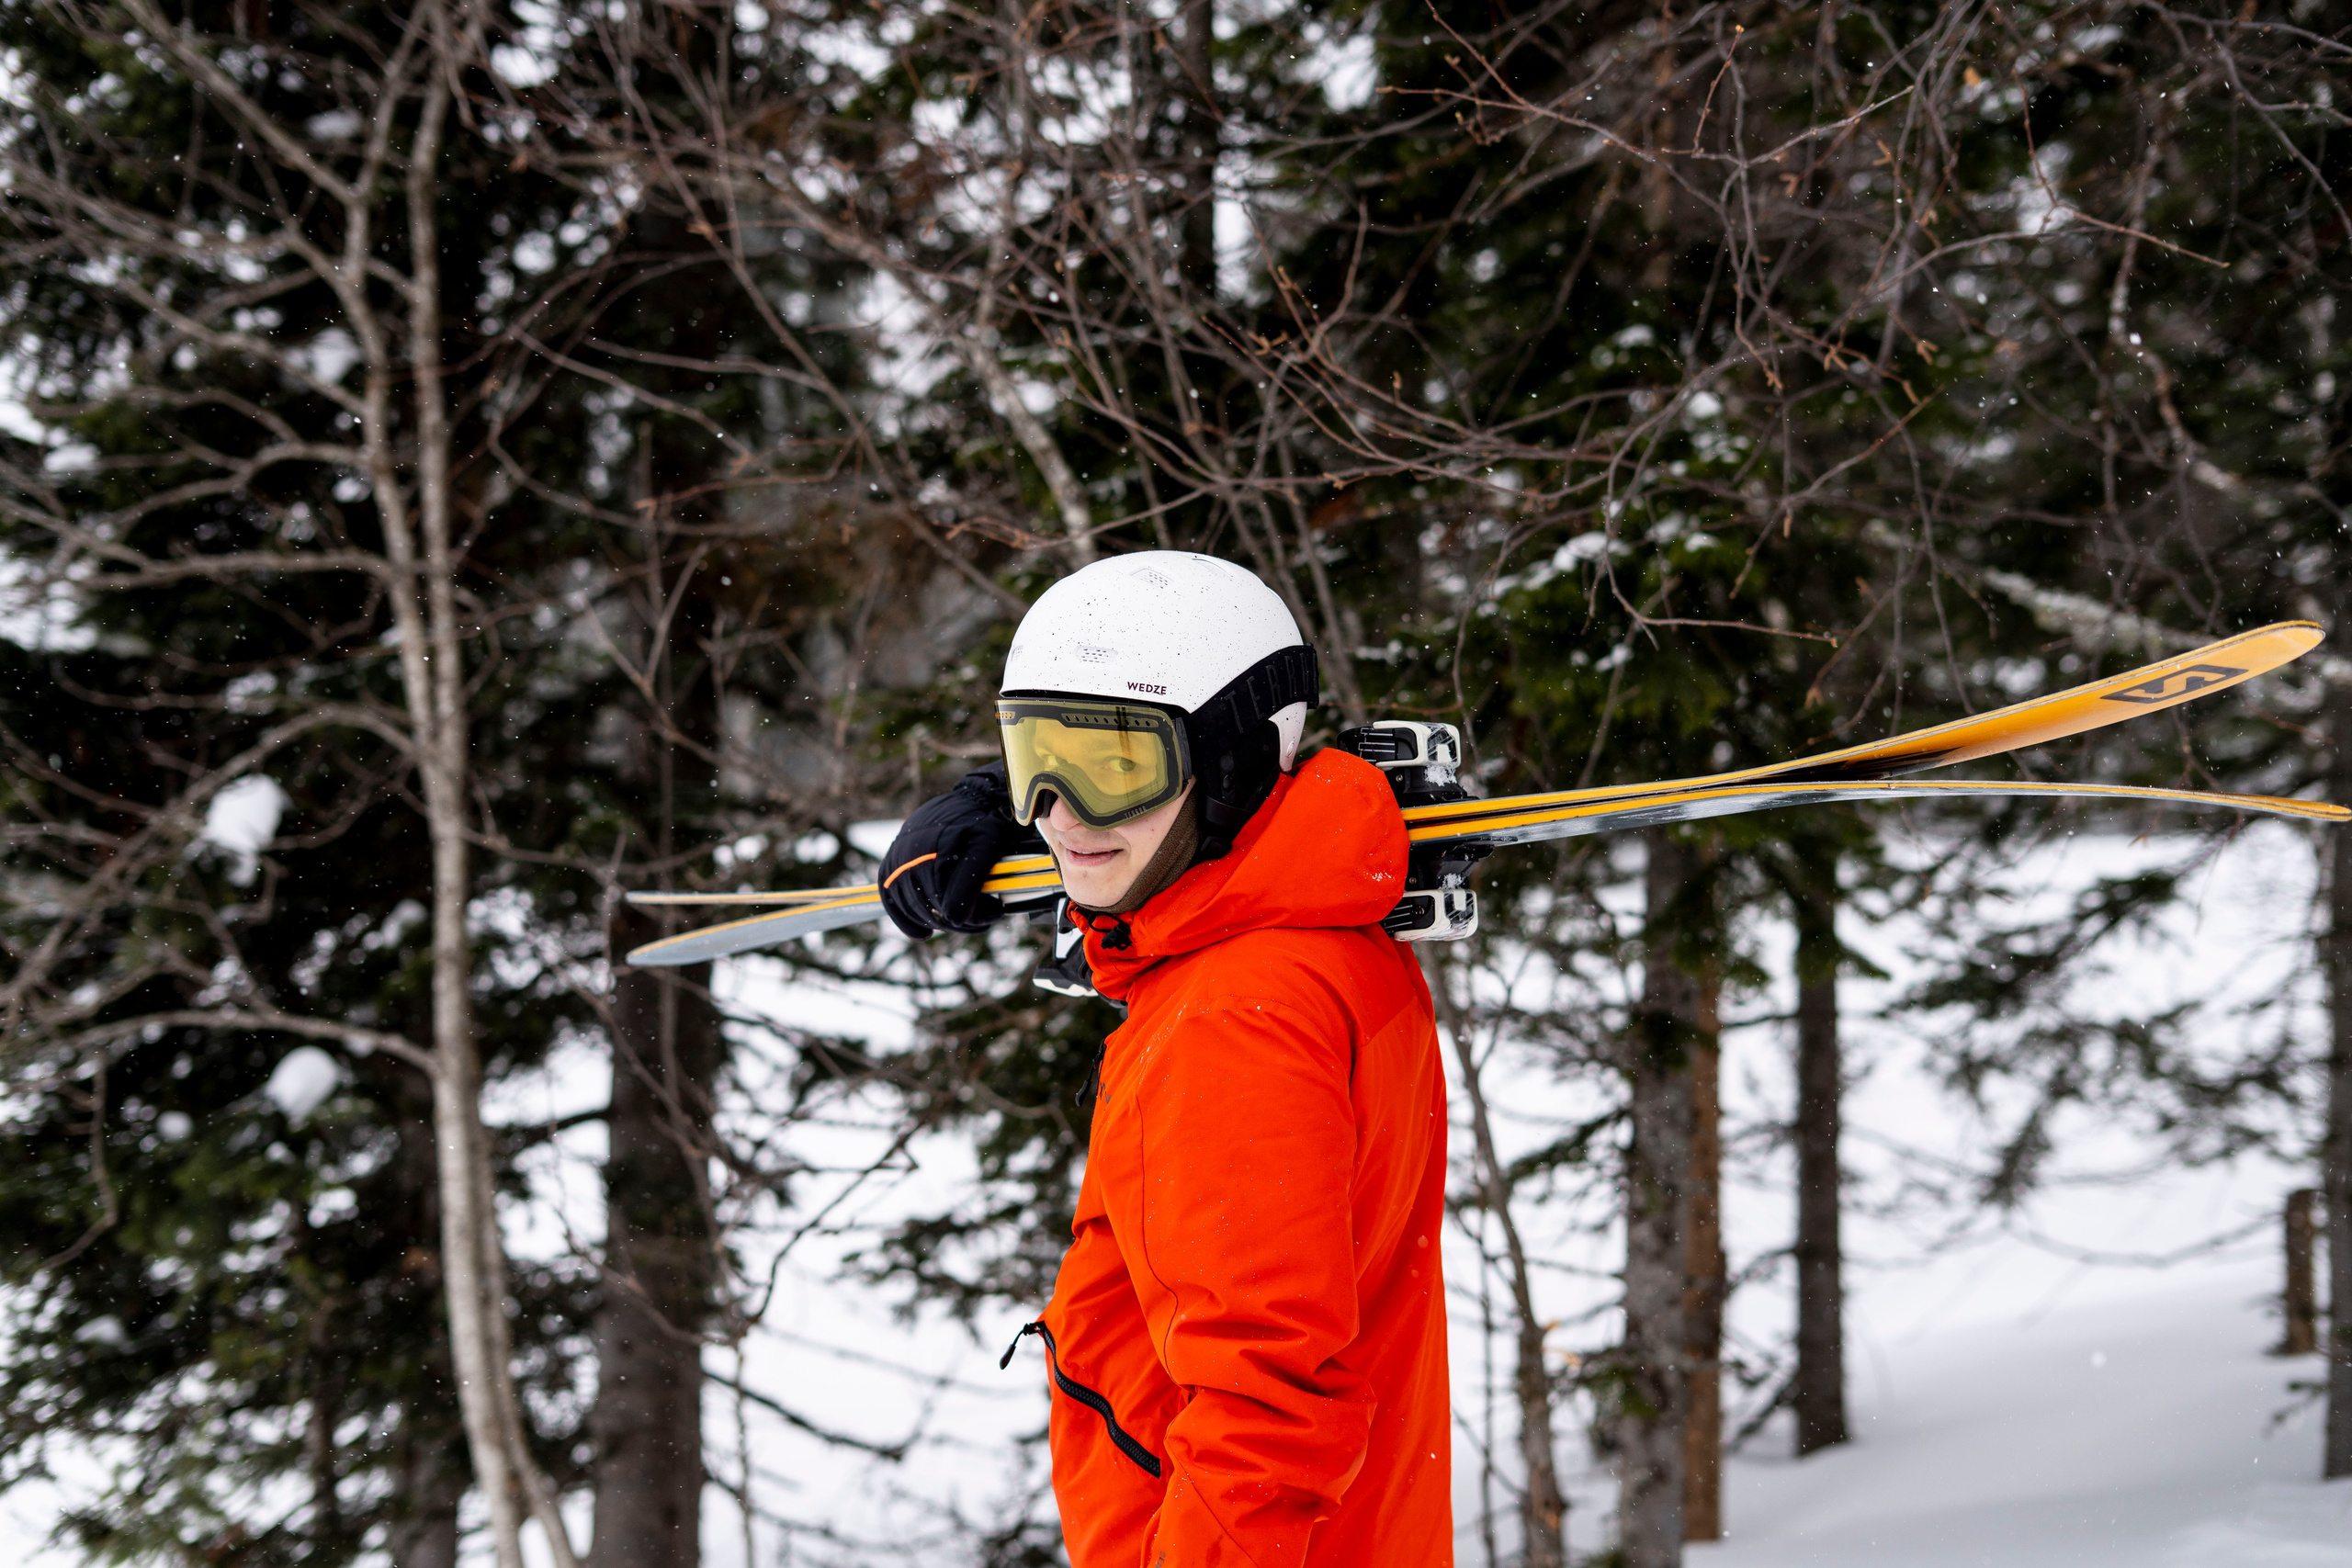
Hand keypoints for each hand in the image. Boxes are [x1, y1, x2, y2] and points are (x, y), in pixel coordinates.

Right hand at [879, 764, 1040, 937]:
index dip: (974, 916)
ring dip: (939, 922)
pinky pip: (890, 899)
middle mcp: (908, 857)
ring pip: (913, 909)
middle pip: (931, 910)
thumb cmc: (982, 822)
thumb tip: (954, 919)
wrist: (969, 799)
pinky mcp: (891, 864)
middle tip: (985, 919)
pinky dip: (905, 920)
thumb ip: (969, 882)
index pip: (949, 905)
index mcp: (933, 852)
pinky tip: (922, 934)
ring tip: (963, 921)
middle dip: (960, 921)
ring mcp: (896, 861)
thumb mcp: (985, 846)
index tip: (995, 911)